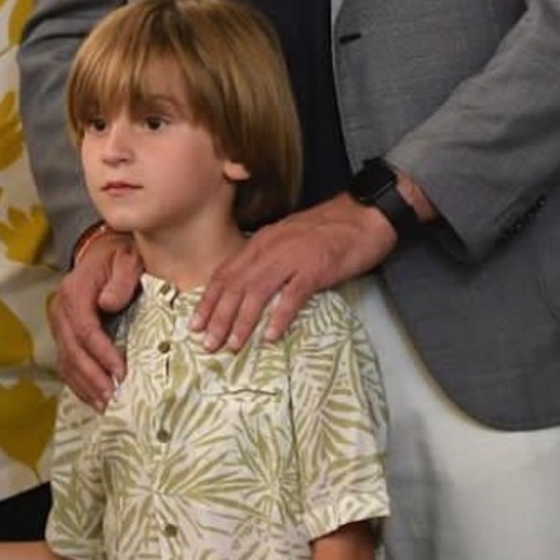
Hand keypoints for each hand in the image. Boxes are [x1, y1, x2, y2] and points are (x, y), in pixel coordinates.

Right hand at [46, 230, 140, 408]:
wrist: (102, 253)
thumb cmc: (119, 258)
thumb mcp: (127, 259)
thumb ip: (122, 279)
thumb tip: (108, 304)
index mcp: (74, 292)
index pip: (85, 330)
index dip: (102, 354)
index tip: (122, 372)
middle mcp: (60, 310)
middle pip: (72, 351)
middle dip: (93, 377)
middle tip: (113, 397)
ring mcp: (57, 324)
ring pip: (66, 362)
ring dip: (85, 386)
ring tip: (106, 405)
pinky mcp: (62, 335)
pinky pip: (66, 364)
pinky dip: (79, 384)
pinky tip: (94, 398)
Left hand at [189, 194, 394, 351]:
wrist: (364, 214)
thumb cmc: (328, 229)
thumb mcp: (288, 238)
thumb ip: (267, 258)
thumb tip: (248, 286)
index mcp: (261, 242)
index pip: (226, 273)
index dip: (208, 300)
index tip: (194, 323)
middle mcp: (270, 248)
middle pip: (236, 285)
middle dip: (218, 317)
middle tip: (207, 343)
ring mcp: (292, 257)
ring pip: (257, 292)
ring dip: (242, 321)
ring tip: (232, 344)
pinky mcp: (316, 268)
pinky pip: (293, 295)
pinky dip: (279, 316)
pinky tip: (271, 336)